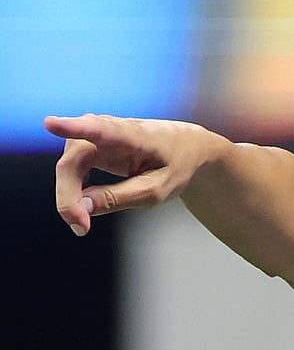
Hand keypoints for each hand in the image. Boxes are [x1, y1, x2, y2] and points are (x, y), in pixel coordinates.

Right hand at [44, 114, 226, 235]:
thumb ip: (118, 198)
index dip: (75, 127)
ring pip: (69, 164)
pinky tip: (86, 202)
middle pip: (74, 160)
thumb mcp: (156, 191)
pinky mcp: (92, 144)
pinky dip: (73, 189)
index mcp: (136, 136)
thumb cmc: (176, 166)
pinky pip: (72, 167)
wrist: (188, 148)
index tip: (49, 123)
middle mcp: (111, 129)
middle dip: (68, 194)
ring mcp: (98, 135)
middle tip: (80, 226)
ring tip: (83, 221)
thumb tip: (80, 207)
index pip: (102, 130)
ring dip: (69, 193)